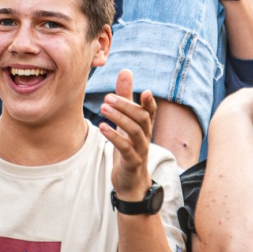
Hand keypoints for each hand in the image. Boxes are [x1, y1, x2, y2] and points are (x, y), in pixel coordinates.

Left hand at [98, 69, 157, 198]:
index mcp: (145, 126)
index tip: (146, 91)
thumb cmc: (129, 146)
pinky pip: (125, 148)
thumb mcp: (126, 121)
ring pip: (134, 132)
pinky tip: (102, 127)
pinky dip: (114, 136)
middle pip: (141, 118)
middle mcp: (146, 136)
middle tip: (107, 98)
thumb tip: (126, 71)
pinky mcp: (132, 162)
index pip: (150, 111)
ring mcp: (140, 149)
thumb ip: (126, 97)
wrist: (131, 180)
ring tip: (103, 108)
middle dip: (126, 106)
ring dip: (119, 118)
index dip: (149, 102)